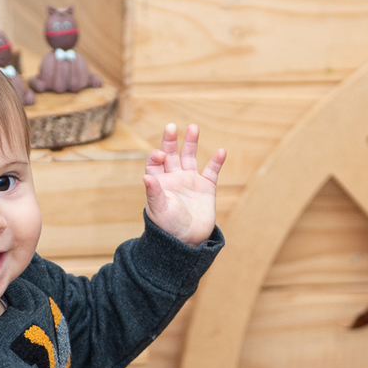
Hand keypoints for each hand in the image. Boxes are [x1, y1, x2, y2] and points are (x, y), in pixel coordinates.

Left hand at [144, 123, 225, 244]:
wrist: (187, 241)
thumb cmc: (168, 227)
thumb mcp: (159, 210)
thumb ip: (154, 193)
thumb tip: (146, 176)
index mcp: (159, 182)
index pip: (155, 163)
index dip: (157, 156)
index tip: (161, 155)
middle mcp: (173, 178)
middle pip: (171, 154)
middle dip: (171, 141)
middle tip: (172, 127)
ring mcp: (190, 181)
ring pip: (190, 157)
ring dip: (191, 143)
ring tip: (193, 128)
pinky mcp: (206, 188)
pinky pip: (212, 171)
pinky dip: (216, 161)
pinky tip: (221, 151)